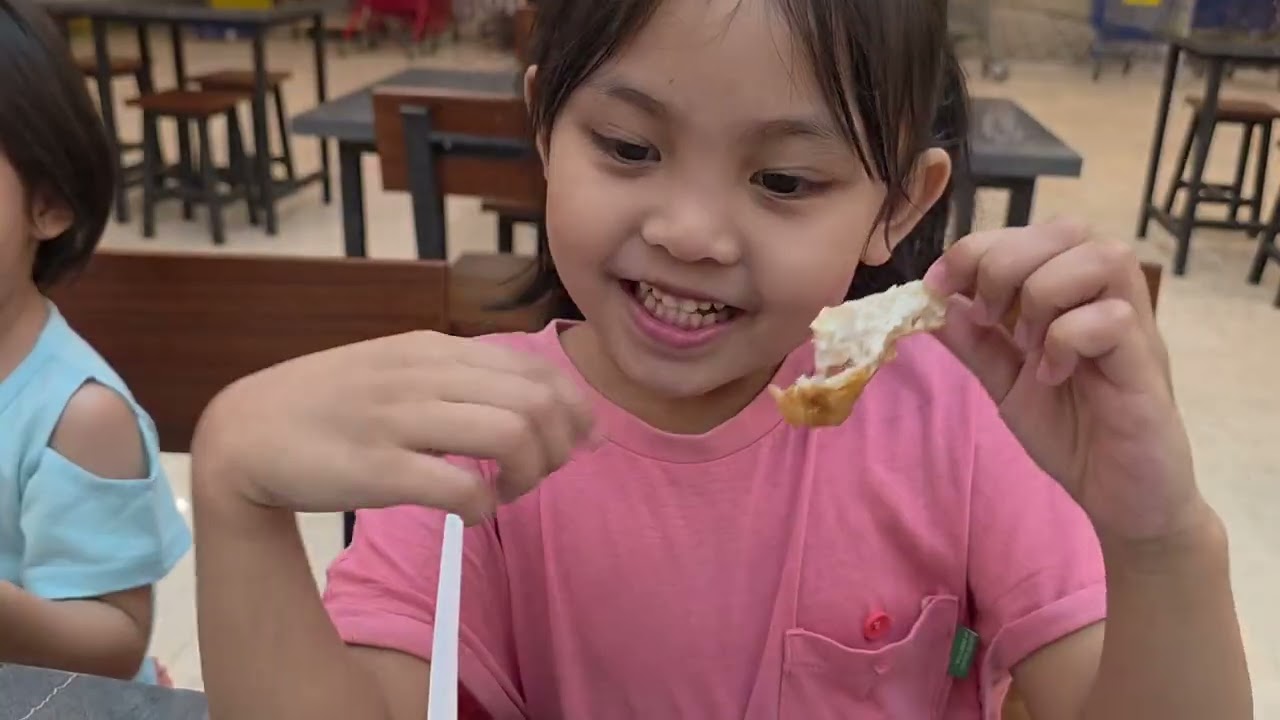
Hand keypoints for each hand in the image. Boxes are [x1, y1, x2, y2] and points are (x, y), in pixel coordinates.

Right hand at [192, 331, 593, 523]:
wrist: (244, 433)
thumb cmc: (331, 407)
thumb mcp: (398, 370)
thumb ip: (459, 379)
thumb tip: (535, 404)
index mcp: (432, 348)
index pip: (535, 368)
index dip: (574, 408)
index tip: (580, 440)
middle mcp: (422, 374)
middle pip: (536, 401)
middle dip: (560, 444)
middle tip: (542, 473)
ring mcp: (399, 419)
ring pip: (512, 435)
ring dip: (528, 473)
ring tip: (507, 492)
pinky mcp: (377, 469)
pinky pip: (462, 486)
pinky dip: (484, 505)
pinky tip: (472, 512)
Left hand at [924, 220, 1204, 543]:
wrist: (1122, 499)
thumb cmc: (1073, 433)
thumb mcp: (1006, 383)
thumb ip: (975, 343)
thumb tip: (935, 303)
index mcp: (1075, 295)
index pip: (1035, 232)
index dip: (980, 247)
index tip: (939, 285)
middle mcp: (1110, 299)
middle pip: (1069, 229)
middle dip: (1006, 261)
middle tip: (986, 315)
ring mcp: (1135, 328)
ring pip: (1102, 257)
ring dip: (1044, 291)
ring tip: (1023, 341)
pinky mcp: (1146, 367)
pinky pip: (1114, 319)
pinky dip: (1067, 339)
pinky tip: (1051, 375)